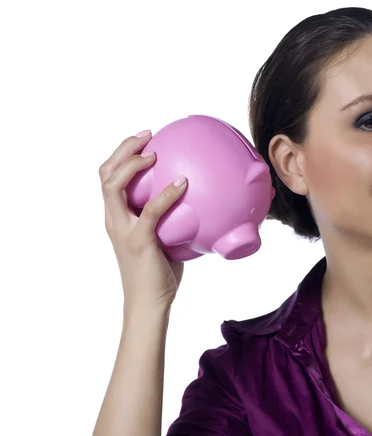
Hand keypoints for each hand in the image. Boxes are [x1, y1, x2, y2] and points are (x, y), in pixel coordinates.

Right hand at [99, 130, 187, 311]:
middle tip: (147, 135)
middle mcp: (114, 219)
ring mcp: (123, 229)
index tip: (144, 141)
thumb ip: (171, 220)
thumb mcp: (163, 239)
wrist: (148, 303)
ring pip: (113, 186)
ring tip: (153, 153)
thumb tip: (199, 202)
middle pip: (105, 174)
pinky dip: (166, 194)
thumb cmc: (159, 274)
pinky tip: (183, 183)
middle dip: (123, 149)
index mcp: (117, 217)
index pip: (109, 178)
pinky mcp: (138, 240)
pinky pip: (150, 211)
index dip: (121, 155)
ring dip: (132, 164)